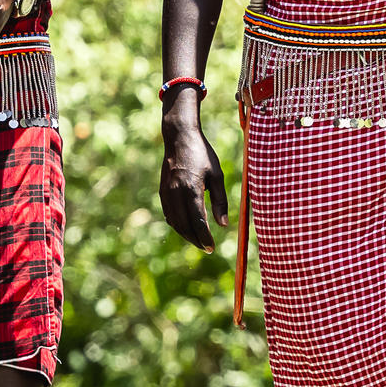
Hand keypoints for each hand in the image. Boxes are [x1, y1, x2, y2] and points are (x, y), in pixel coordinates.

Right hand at [159, 95, 229, 249]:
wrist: (178, 138)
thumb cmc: (201, 154)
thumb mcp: (217, 175)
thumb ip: (220, 201)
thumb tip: (223, 225)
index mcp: (191, 188)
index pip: (198, 221)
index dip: (205, 237)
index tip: (212, 247)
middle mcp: (176, 192)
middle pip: (185, 225)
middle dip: (196, 240)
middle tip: (207, 248)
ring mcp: (166, 192)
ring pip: (175, 222)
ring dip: (186, 235)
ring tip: (198, 241)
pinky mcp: (162, 191)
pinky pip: (169, 214)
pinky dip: (178, 225)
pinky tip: (187, 228)